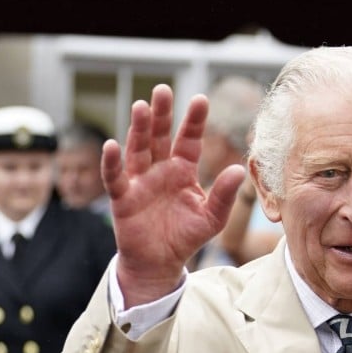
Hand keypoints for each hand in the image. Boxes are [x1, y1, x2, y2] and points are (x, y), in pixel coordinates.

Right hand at [102, 83, 244, 306]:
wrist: (161, 262)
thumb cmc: (187, 237)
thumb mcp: (212, 218)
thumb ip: (224, 195)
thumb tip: (239, 170)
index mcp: (183, 170)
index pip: (189, 140)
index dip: (194, 121)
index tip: (201, 99)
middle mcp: (160, 169)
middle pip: (160, 136)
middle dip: (162, 114)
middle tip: (162, 90)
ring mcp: (140, 180)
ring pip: (138, 149)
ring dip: (138, 129)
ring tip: (141, 107)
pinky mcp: (123, 197)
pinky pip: (115, 177)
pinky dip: (112, 162)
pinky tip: (112, 145)